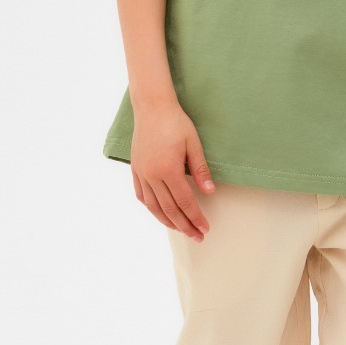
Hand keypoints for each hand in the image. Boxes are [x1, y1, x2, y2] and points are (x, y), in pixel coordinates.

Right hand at [130, 97, 215, 238]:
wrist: (152, 107)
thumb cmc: (176, 122)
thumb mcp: (193, 143)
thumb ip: (201, 169)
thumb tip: (210, 192)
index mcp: (168, 170)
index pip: (184, 202)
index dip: (195, 217)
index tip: (205, 228)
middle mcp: (152, 175)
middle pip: (169, 209)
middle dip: (184, 225)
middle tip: (197, 236)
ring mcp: (142, 173)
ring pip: (153, 206)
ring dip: (167, 221)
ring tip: (180, 229)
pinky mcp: (135, 168)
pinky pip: (141, 195)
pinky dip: (151, 207)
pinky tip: (159, 212)